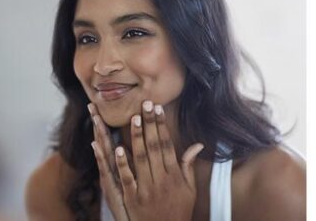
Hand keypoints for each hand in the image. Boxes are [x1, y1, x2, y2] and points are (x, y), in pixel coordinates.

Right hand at [89, 103, 129, 220]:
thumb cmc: (134, 207)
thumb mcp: (132, 184)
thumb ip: (133, 165)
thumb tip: (126, 148)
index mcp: (117, 168)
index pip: (111, 140)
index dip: (104, 124)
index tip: (97, 107)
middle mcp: (110, 171)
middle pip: (104, 143)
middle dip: (98, 124)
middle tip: (91, 105)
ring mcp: (109, 179)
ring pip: (104, 154)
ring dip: (99, 136)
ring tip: (95, 119)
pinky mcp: (110, 189)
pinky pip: (107, 171)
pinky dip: (103, 159)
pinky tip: (98, 146)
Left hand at [90, 101, 204, 220]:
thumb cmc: (178, 211)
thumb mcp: (190, 190)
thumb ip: (188, 166)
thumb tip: (197, 145)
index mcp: (175, 176)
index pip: (168, 145)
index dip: (162, 126)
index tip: (158, 109)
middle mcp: (162, 180)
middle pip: (155, 147)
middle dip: (150, 124)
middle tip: (145, 104)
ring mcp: (147, 190)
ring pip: (141, 159)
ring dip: (138, 138)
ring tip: (134, 119)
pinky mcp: (133, 199)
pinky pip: (128, 178)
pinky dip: (123, 163)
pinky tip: (118, 148)